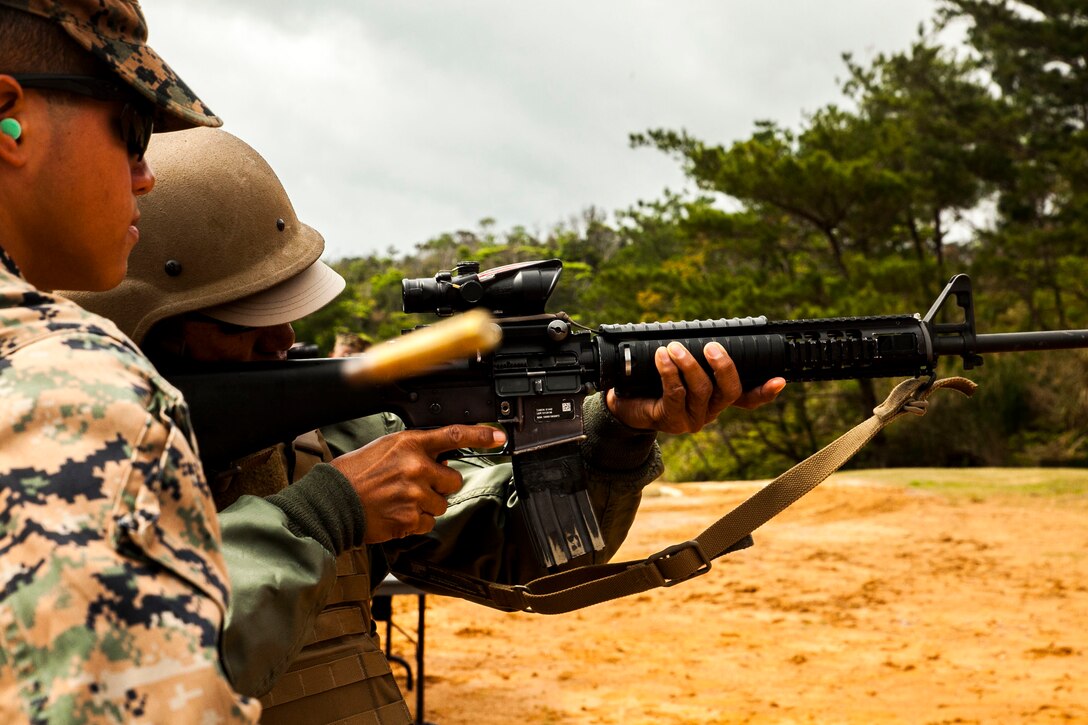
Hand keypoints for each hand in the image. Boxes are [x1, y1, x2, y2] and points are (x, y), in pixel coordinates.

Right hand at [330, 425, 505, 542]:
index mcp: (409, 443)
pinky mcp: (411, 519)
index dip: (480, 436)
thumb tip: (440, 455)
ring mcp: (415, 495)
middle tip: (417, 485)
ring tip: (400, 499)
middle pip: (453, 480)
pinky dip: (415, 521)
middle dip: (441, 485)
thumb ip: (415, 449)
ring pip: (442, 504)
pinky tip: (396, 513)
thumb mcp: (386, 447)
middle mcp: (416, 467)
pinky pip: (428, 522)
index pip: (453, 435)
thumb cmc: (355, 473)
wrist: (333, 502)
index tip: (498, 437)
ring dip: (427, 505)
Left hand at [606, 341, 784, 433]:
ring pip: (702, 391)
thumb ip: (694, 353)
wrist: (623, 403)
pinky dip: (669, 372)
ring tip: (674, 347)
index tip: (779, 380)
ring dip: (688, 365)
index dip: (765, 392)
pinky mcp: (672, 420)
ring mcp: (692, 419)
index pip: (748, 398)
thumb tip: (705, 330)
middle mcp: (710, 411)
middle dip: (723, 367)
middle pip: (730, 392)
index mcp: (717, 398)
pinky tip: (662, 358)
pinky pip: (676, 394)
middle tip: (712, 346)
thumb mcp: (676, 366)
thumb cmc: (652, 380)